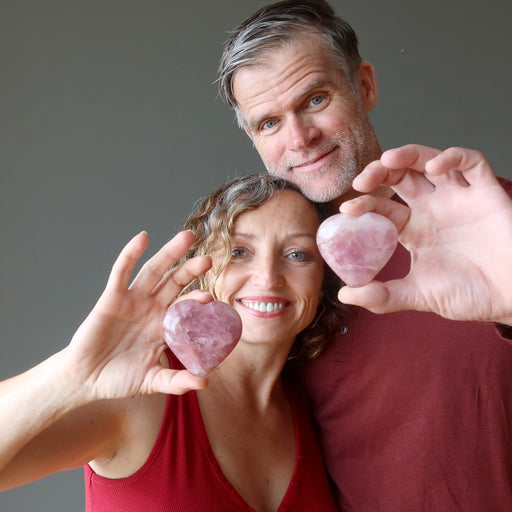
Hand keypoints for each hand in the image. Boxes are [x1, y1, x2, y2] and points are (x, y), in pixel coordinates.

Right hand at [64, 231, 211, 398]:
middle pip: (175, 282)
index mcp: (165, 324)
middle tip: (209, 259)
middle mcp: (152, 307)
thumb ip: (177, 381)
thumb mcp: (153, 380)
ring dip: (169, 253)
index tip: (212, 299)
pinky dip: (130, 254)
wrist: (87, 379)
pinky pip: (122, 272)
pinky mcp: (112, 297)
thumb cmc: (120, 377)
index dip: (198, 301)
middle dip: (191, 270)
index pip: (186, 307)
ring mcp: (133, 300)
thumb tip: (205, 382)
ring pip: (154, 271)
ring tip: (187, 237)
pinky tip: (143, 238)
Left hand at [338, 145, 511, 324]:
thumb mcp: (419, 295)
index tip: (348, 209)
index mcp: (415, 229)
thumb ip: (383, 296)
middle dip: (379, 172)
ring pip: (429, 162)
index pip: (383, 207)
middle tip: (362, 180)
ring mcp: (459, 198)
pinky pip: (471, 163)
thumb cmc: (470, 295)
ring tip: (389, 159)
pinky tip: (435, 167)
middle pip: (401, 177)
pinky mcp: (486, 192)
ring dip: (408, 155)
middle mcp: (433, 209)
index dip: (365, 203)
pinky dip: (453, 157)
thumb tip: (346, 295)